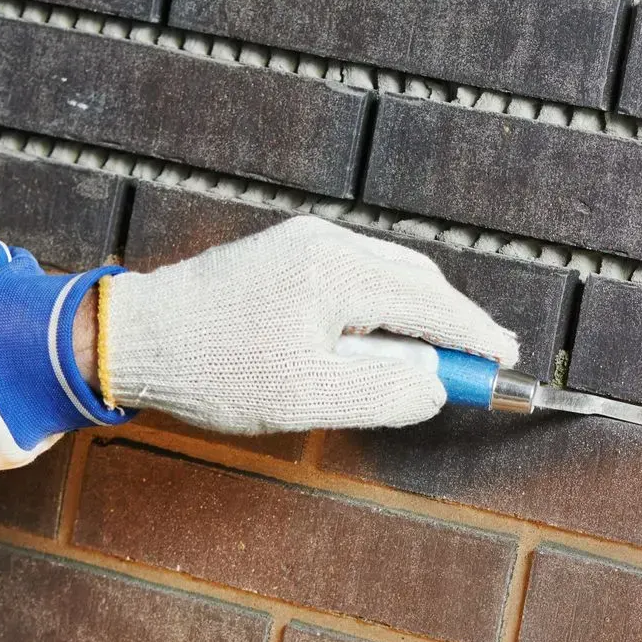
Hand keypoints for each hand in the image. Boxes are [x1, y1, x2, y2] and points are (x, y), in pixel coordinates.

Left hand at [95, 216, 517, 433]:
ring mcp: (300, 244)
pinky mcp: (280, 256)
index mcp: (338, 273)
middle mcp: (325, 244)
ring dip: (414, 319)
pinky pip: (352, 278)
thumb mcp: (309, 398)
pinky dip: (378, 311)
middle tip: (479, 366)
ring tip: (428, 365)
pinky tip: (372, 345)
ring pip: (385, 277)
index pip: (433, 304)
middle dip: (452, 324)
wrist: (133, 339)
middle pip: (415, 281)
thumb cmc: (215, 370)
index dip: (477, 337)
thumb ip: (385, 391)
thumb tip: (437, 386)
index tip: (508, 362)